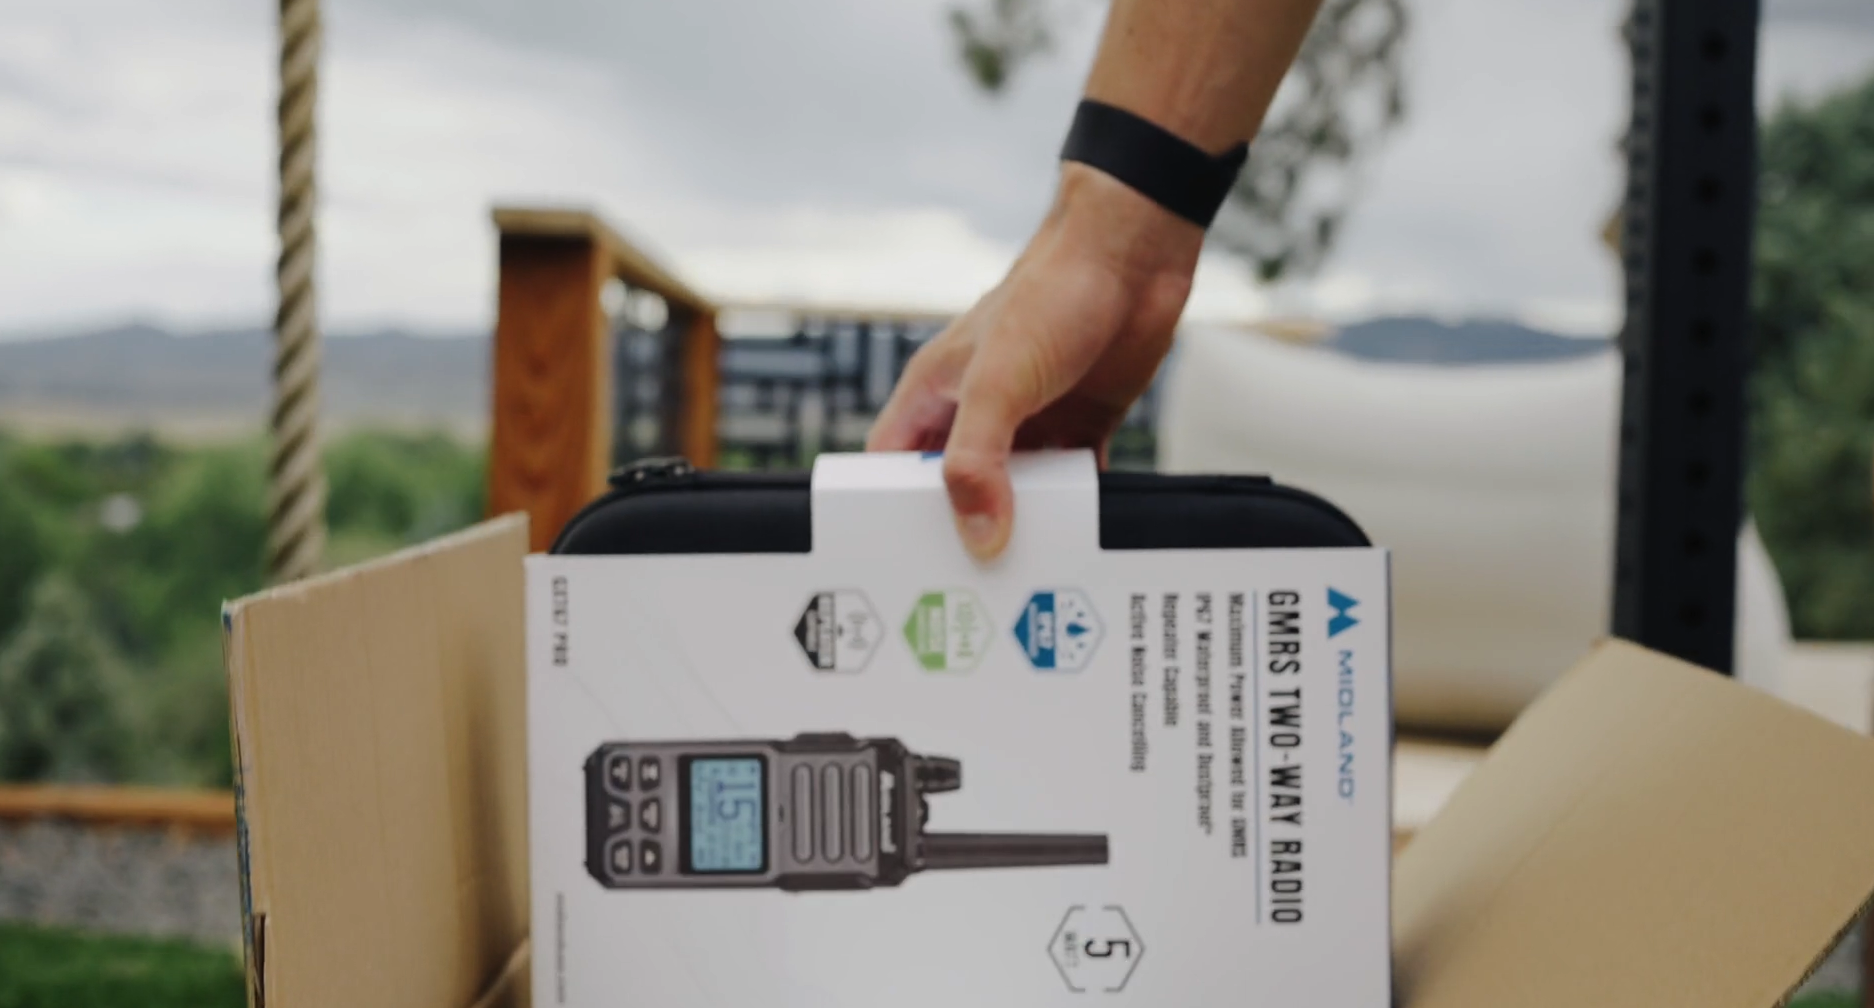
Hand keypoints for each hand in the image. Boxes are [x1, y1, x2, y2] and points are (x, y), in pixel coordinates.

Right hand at [866, 163, 1204, 559]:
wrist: (1133, 256)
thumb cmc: (1052, 291)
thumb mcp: (998, 381)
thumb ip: (977, 460)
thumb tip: (978, 536)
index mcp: (935, 394)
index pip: (893, 467)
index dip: (888, 509)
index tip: (898, 559)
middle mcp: (978, 412)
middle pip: (956, 491)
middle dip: (962, 531)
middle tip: (969, 590)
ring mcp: (1031, 422)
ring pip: (1017, 495)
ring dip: (1027, 528)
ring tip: (1030, 578)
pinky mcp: (1081, 426)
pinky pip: (1073, 486)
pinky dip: (1079, 512)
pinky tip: (1084, 541)